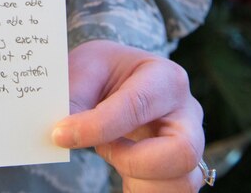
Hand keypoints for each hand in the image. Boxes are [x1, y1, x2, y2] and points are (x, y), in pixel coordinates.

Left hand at [53, 40, 205, 191]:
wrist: (112, 81)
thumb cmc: (101, 72)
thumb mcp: (84, 69)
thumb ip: (74, 98)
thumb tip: (62, 134)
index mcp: (164, 77)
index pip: (137, 106)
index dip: (98, 126)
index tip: (61, 134)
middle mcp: (186, 113)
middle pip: (183, 152)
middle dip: (134, 161)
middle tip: (102, 148)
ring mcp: (189, 145)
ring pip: (182, 182)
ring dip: (139, 179)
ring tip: (111, 154)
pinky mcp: (179, 171)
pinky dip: (143, 190)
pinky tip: (124, 175)